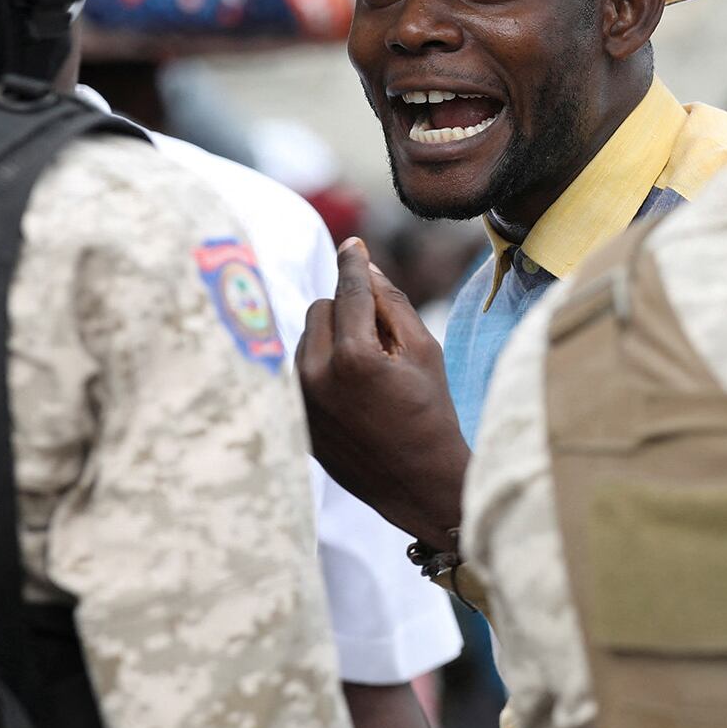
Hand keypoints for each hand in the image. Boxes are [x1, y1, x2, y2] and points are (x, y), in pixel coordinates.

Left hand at [297, 238, 471, 551]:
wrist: (418, 483)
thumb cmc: (431, 413)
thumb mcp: (425, 350)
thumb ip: (392, 302)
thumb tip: (364, 264)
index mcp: (353, 356)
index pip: (348, 290)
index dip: (353, 263)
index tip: (352, 244)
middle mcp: (317, 376)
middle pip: (321, 308)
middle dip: (348, 310)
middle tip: (381, 338)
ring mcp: (301, 401)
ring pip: (307, 339)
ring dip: (332, 339)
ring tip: (369, 372)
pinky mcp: (296, 419)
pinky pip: (301, 371)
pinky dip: (322, 368)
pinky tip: (353, 393)